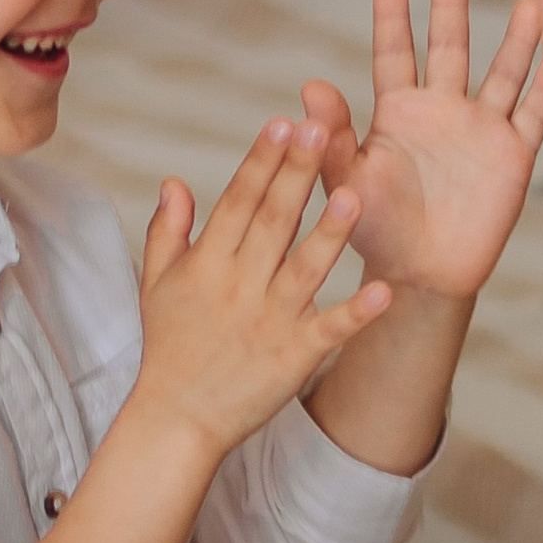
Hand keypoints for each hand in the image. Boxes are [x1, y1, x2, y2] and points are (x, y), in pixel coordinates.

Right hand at [132, 117, 391, 464]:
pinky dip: (357, 312)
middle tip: (320, 129)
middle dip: (296, 175)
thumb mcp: (158, 283)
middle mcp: (239, 286)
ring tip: (355, 195)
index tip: (284, 123)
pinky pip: (330, 330)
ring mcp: (269, 321)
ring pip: (304, 269)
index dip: (261, 162)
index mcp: (208, 263)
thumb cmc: (170, 346)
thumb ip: (168, 230)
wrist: (177, 419)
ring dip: (330, 233)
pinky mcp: (294, 356)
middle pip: (272, 222)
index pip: (238, 201)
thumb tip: (174, 180)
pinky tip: (384, 289)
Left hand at [303, 0, 542, 301]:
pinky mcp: (513, 156)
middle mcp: (443, 111)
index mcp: (398, 112)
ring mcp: (482, 130)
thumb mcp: (347, 183)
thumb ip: (333, 138)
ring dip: (519, 39)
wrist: (422, 276)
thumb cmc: (376, 230)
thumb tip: (308, 86)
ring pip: (503, 73)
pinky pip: (538, 116)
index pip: (394, 54)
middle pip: (450, 48)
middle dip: (451, 8)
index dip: (392, 19)